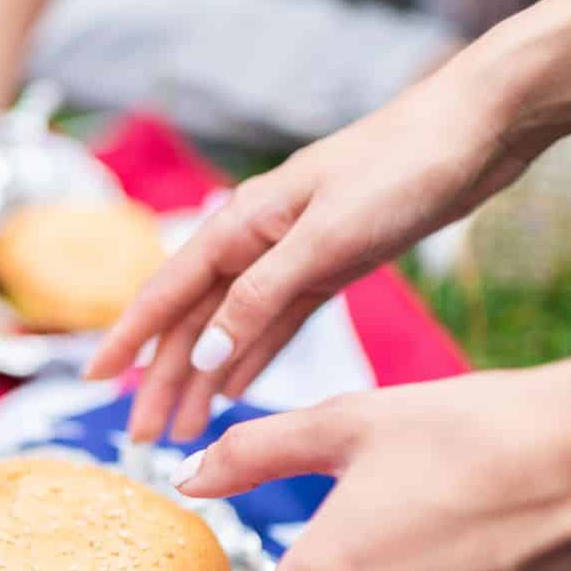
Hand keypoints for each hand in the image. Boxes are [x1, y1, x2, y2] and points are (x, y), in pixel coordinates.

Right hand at [84, 65, 536, 442]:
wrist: (475, 132)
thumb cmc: (399, 169)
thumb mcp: (326, 238)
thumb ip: (261, 296)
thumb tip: (205, 356)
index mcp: (241, 227)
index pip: (166, 293)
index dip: (127, 339)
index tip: (96, 380)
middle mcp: (256, 242)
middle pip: (195, 321)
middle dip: (163, 379)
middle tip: (142, 438)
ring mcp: (291, 255)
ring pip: (231, 329)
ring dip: (203, 379)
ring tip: (183, 431)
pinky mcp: (329, 267)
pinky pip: (274, 325)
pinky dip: (250, 359)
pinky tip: (232, 391)